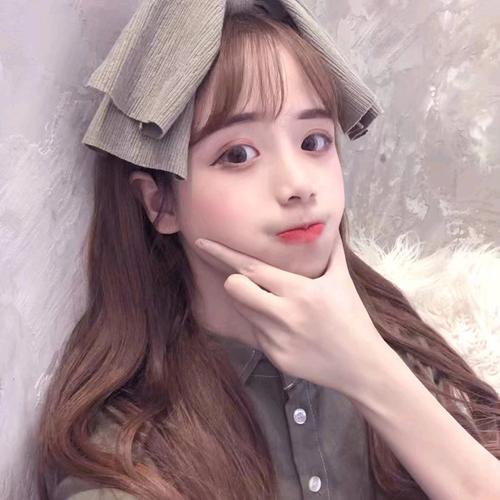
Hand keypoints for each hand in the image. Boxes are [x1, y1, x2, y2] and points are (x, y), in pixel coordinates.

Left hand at [195, 228, 388, 394]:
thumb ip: (331, 252)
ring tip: (275, 305)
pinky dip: (263, 325)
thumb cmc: (352, 318)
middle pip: (234, 288)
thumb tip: (326, 226)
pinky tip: (286, 329)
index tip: (201, 242)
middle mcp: (283, 315)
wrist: (361, 366)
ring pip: (242, 310)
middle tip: (250, 282)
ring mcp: (276, 339)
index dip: (223, 254)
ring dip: (250, 302)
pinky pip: (255, 333)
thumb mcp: (342, 281)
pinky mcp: (274, 358)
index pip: (250, 268)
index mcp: (299, 291)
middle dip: (234, 280)